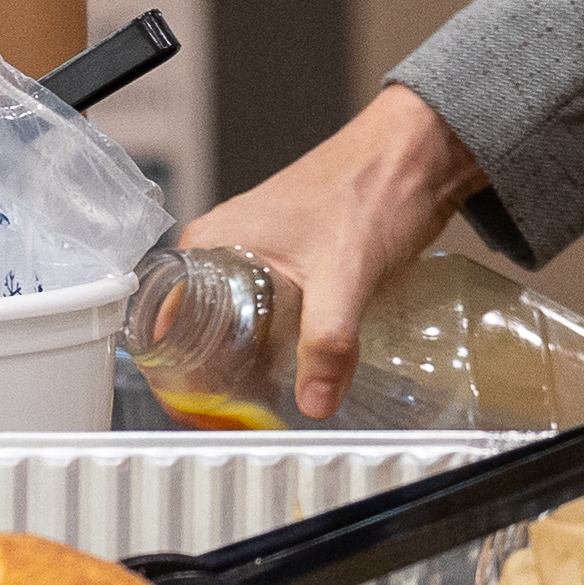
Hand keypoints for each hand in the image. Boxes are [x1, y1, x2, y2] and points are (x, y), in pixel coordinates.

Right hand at [180, 85, 482, 417]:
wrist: (418, 159)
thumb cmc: (371, 185)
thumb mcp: (344, 273)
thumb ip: (328, 342)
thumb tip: (315, 401)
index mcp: (211, 243)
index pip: (165, 321)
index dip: (176, 376)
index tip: (196, 414)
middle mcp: (226, 251)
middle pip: (199, 333)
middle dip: (213, 383)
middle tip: (234, 425)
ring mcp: (259, 260)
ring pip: (236, 330)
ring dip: (247, 370)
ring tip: (262, 412)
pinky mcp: (295, 270)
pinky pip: (271, 322)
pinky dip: (277, 352)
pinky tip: (295, 378)